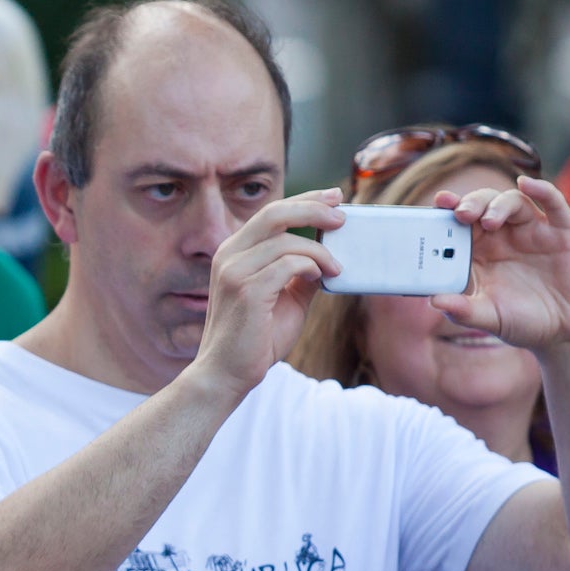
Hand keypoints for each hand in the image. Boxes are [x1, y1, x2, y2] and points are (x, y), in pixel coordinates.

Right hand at [189, 189, 342, 394]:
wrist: (227, 373)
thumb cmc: (255, 339)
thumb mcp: (284, 298)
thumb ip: (299, 273)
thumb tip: (327, 255)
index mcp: (235, 252)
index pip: (271, 213)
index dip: (305, 200)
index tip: (334, 197)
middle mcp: (229, 255)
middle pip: (275, 213)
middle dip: (314, 209)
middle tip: (343, 218)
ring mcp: (234, 271)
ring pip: (287, 240)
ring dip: (320, 252)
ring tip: (337, 268)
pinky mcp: (246, 290)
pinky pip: (288, 264)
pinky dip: (311, 267)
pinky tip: (322, 278)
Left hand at [433, 175, 569, 351]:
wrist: (566, 333)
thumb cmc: (524, 323)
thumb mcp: (490, 318)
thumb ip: (463, 310)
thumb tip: (434, 300)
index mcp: (481, 252)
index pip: (461, 224)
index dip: (449, 211)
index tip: (436, 204)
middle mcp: (505, 237)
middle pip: (484, 205)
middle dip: (471, 204)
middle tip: (460, 213)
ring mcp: (534, 231)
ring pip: (513, 202)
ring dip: (498, 205)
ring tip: (488, 221)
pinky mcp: (562, 233)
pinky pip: (553, 203)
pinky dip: (541, 190)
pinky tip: (527, 184)